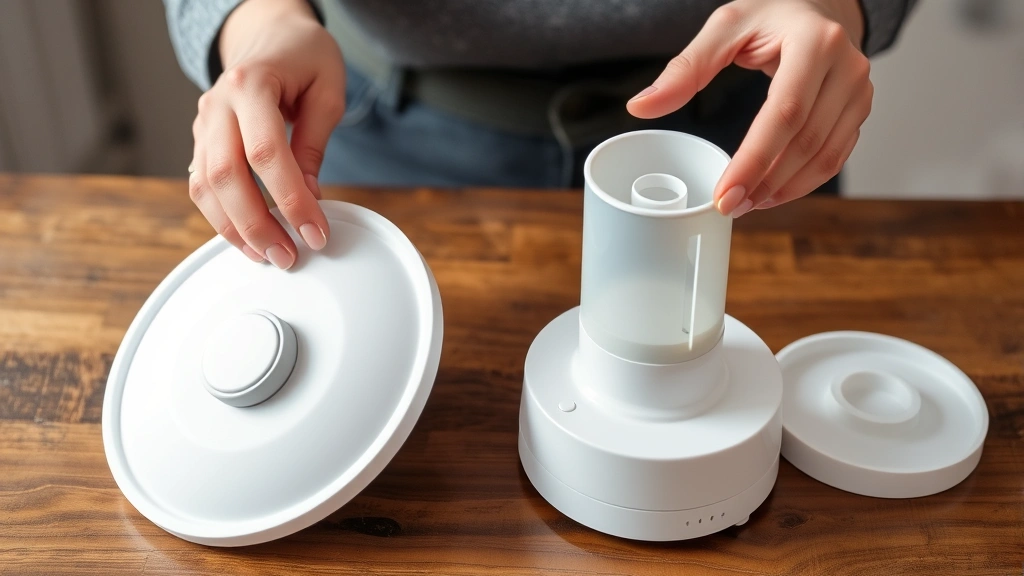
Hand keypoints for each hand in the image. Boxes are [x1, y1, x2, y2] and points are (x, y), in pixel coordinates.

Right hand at [189, 0, 344, 267]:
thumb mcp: (327, 90)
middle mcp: (218, 104)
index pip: (266, 154)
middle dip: (257, 225)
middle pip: (225, 176)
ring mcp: (203, 122)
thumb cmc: (304, 57)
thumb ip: (315, 143)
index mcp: (250, 84)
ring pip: (204, 186)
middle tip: (288, 256)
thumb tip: (309, 197)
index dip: (291, 200)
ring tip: (269, 255)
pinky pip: (202, 186)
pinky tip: (249, 238)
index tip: (315, 232)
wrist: (269, 34)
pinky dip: (222, 217)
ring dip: (235, 229)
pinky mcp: (202, 140)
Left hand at [627, 0, 870, 215]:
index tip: (724, 194)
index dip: (754, 160)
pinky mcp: (859, 110)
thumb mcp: (724, 28)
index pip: (785, 113)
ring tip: (747, 203)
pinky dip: (803, 182)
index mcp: (815, 42)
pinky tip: (772, 192)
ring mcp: (859, 91)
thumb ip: (684, 69)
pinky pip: (835, 157)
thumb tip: (640, 107)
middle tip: (729, 206)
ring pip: (825, 156)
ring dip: (785, 189)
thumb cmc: (769, 17)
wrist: (817, 8)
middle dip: (765, 181)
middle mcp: (846, 67)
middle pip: (806, 141)